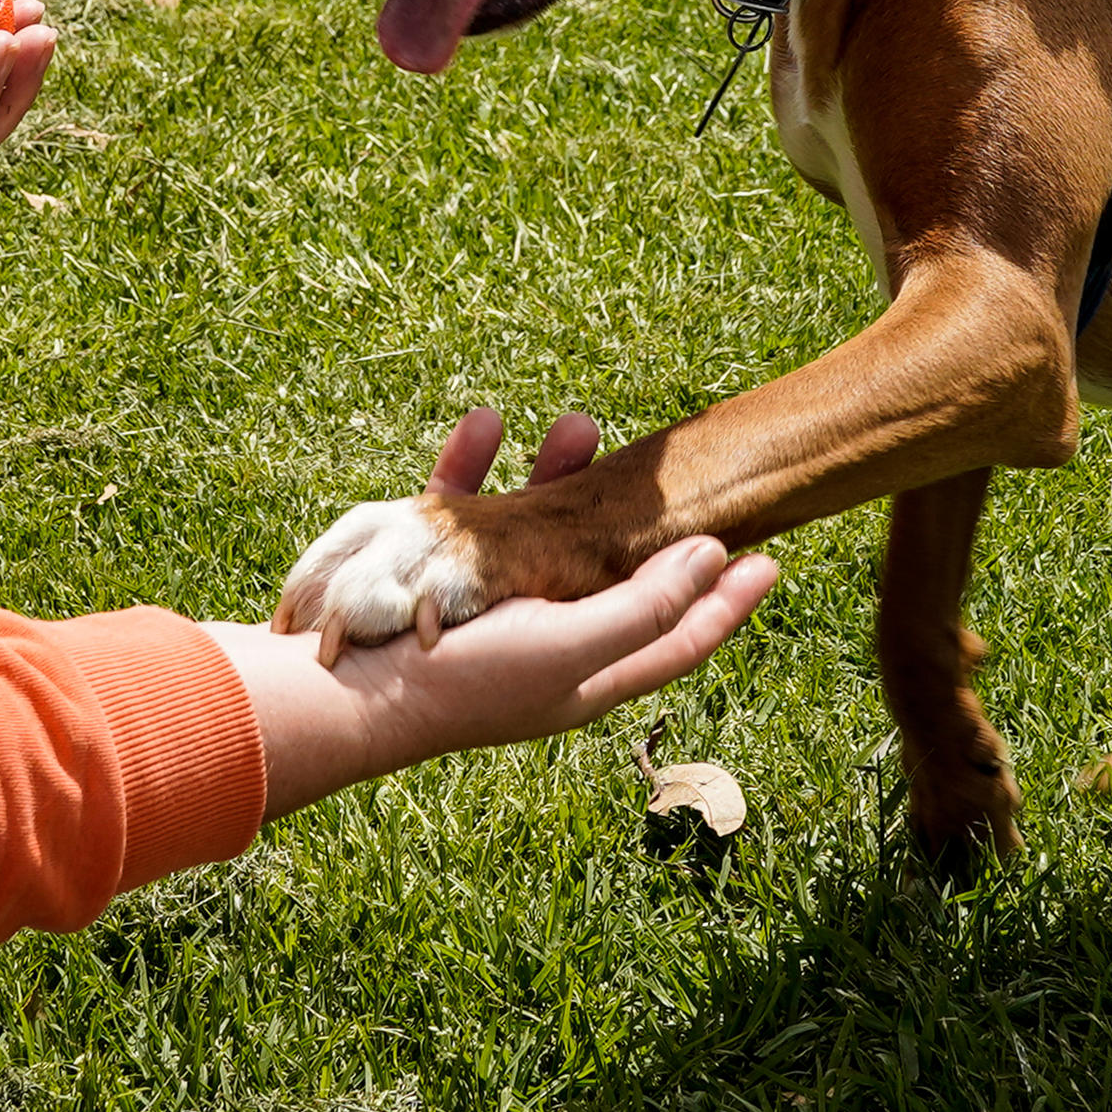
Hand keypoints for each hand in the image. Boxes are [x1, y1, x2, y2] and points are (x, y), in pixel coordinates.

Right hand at [204, 407, 780, 822]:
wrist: (337, 688)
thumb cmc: (462, 681)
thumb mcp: (571, 646)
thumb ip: (648, 606)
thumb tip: (718, 556)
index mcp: (585, 674)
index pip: (678, 640)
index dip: (727, 604)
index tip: (773, 557)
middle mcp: (541, 636)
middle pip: (614, 576)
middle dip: (646, 525)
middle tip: (676, 478)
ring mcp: (485, 600)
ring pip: (541, 527)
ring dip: (560, 473)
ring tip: (579, 423)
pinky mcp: (430, 568)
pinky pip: (464, 506)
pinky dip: (476, 464)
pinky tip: (485, 423)